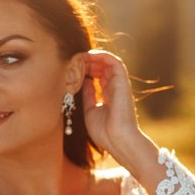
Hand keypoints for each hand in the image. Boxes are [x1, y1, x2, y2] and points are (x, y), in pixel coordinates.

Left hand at [81, 49, 159, 178]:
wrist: (118, 140)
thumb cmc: (104, 131)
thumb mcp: (90, 110)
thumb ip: (88, 95)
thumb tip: (84, 80)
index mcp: (108, 96)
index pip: (98, 77)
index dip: (85, 70)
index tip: (72, 68)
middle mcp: (115, 88)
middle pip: (102, 68)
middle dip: (87, 62)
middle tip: (74, 60)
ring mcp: (119, 84)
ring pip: (108, 63)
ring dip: (94, 57)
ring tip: (80, 56)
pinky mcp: (122, 82)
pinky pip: (115, 62)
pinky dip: (103, 56)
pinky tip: (90, 55)